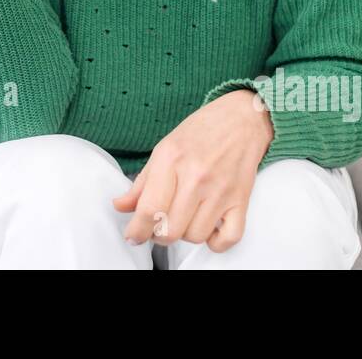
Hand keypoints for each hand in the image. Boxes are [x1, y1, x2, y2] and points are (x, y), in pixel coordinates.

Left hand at [112, 89, 273, 251]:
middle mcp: (196, 176)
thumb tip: (120, 206)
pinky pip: (228, 238)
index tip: (133, 235)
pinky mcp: (241, 200)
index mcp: (171, 159)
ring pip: (195, 236)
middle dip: (159, 234)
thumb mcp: (164, 149)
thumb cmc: (201, 132)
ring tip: (184, 218)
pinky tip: (208, 227)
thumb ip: (142, 182)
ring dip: (185, 234)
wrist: (241, 119)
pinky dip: (216, 242)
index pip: (150, 209)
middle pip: (171, 229)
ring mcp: (220, 190)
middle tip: (158, 224)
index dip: (137, 230)